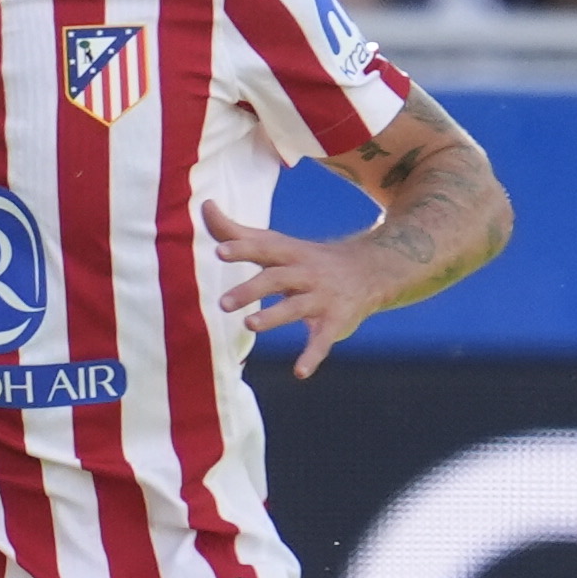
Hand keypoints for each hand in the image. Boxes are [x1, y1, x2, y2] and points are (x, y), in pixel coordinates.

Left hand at [204, 200, 396, 377]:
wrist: (371, 271)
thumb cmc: (308, 259)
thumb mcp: (277, 244)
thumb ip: (238, 232)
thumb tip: (205, 205)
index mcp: (288, 254)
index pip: (262, 248)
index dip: (242, 249)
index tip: (219, 251)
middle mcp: (304, 274)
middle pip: (276, 279)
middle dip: (250, 290)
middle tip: (222, 303)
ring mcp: (321, 298)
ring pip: (296, 307)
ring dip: (273, 316)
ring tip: (250, 324)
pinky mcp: (335, 322)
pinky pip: (322, 341)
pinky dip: (313, 356)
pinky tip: (300, 372)